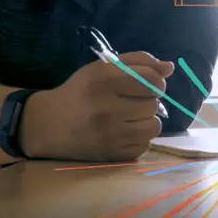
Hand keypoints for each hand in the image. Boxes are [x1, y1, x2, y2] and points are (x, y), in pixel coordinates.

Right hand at [20, 52, 174, 161]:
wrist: (47, 125)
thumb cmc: (80, 92)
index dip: (155, 83)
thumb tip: (170, 68)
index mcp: (103, 79)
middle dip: (147, 101)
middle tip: (130, 103)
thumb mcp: (102, 68)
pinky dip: (138, 139)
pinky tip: (123, 133)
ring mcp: (109, 134)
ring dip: (146, 121)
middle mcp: (106, 107)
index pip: (153, 81)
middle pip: (154, 104)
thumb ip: (138, 63)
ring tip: (129, 118)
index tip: (146, 85)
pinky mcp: (111, 154)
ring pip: (154, 126)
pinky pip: (144, 146)